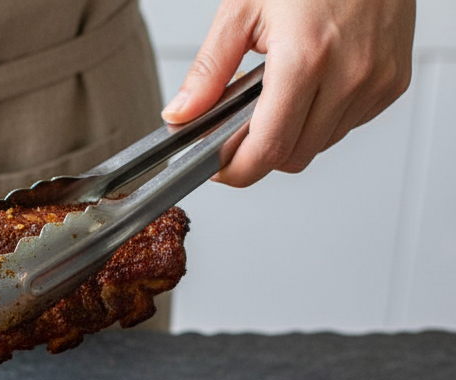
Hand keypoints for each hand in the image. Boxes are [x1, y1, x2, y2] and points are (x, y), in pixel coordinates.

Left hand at [162, 0, 414, 186]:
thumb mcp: (242, 11)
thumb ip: (209, 71)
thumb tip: (181, 114)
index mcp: (306, 59)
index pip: (268, 150)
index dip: (236, 170)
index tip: (218, 167)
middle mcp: (349, 75)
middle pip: (293, 157)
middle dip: (259, 152)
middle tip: (240, 125)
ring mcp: (376, 81)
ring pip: (320, 145)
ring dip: (292, 135)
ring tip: (279, 92)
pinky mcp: (392, 82)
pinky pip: (347, 125)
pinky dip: (323, 118)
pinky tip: (313, 84)